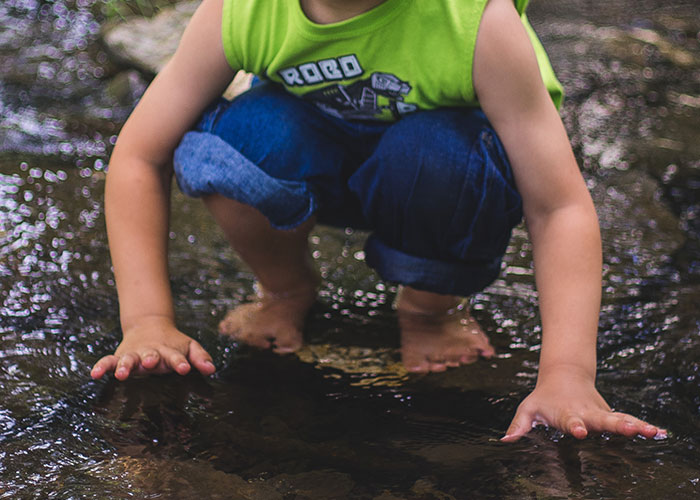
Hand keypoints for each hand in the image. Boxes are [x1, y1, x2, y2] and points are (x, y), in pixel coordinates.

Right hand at [90, 316, 215, 379]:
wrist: (150, 324)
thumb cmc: (173, 342)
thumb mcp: (189, 347)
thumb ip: (200, 357)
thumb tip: (211, 369)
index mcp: (169, 351)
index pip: (176, 357)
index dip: (180, 362)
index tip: (184, 368)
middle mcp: (150, 354)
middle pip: (151, 356)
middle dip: (151, 360)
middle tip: (151, 363)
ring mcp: (134, 355)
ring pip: (129, 360)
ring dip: (126, 366)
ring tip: (123, 374)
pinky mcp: (120, 357)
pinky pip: (109, 361)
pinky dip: (102, 366)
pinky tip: (95, 374)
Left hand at [501, 366, 665, 441]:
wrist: (564, 374)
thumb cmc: (544, 397)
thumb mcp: (528, 408)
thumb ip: (518, 425)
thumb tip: (506, 441)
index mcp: (567, 413)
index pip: (571, 420)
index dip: (574, 425)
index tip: (579, 430)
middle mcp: (587, 413)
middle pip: (602, 420)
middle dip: (615, 425)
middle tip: (629, 430)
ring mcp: (601, 414)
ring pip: (620, 419)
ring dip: (635, 425)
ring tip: (651, 432)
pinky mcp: (610, 415)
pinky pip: (629, 420)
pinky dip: (644, 426)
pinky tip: (660, 433)